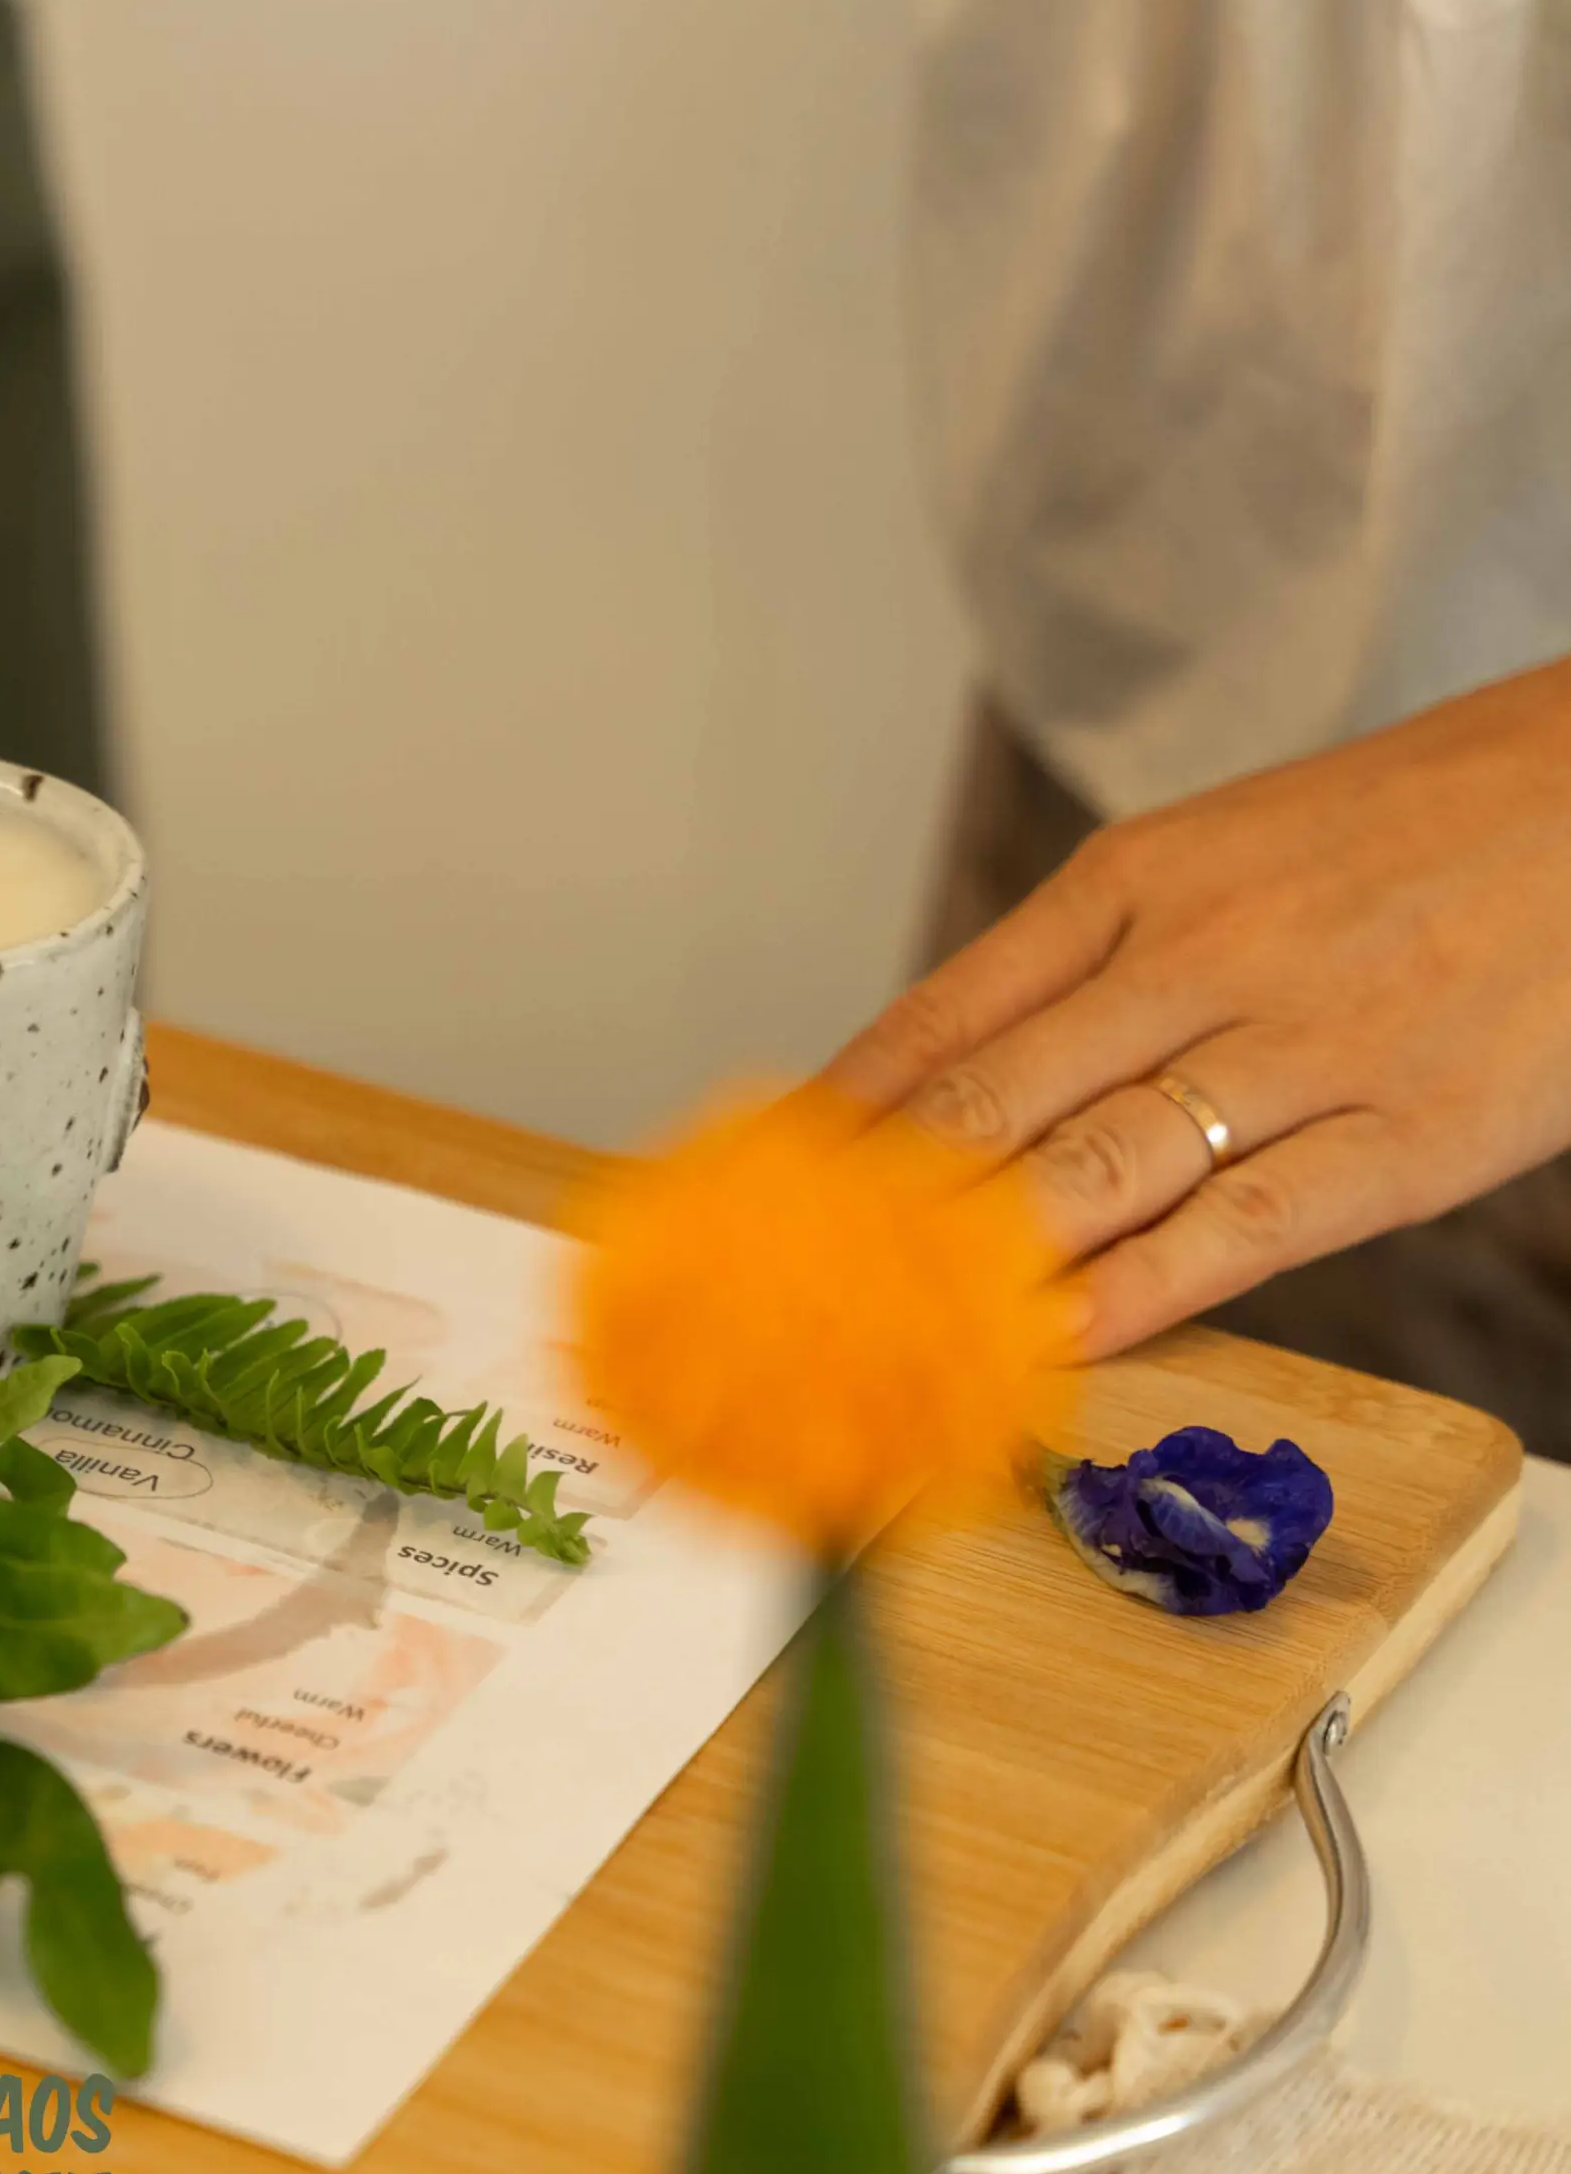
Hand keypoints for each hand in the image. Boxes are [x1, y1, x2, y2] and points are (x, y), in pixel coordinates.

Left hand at [821, 660, 1570, 1357]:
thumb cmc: (1410, 829)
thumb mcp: (1225, 850)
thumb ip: (1098, 958)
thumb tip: (956, 1078)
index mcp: (1137, 878)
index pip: (942, 1015)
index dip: (840, 1120)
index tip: (761, 1191)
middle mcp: (1202, 958)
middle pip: (992, 1104)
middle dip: (877, 1211)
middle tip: (787, 1294)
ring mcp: (1306, 1050)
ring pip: (1095, 1171)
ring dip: (977, 1264)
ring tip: (883, 1337)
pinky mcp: (1412, 1135)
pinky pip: (1243, 1229)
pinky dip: (1135, 1295)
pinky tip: (1054, 1343)